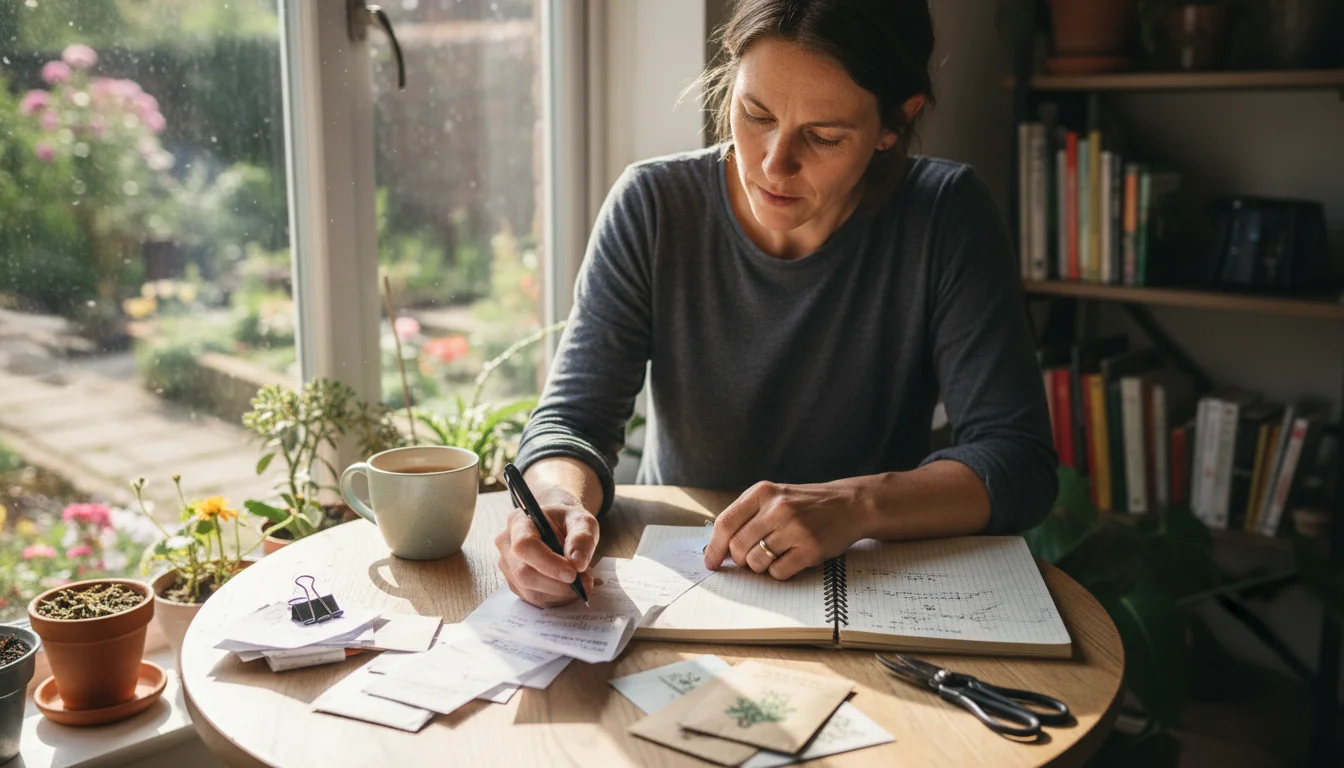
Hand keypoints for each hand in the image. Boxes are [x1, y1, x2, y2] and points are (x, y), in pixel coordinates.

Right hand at [494, 486, 599, 607]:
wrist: (560, 525)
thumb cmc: (568, 520)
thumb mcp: (582, 521)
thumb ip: (582, 539)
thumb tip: (577, 564)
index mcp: (518, 521)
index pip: (525, 546)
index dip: (548, 563)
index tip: (573, 573)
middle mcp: (506, 544)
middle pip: (524, 574)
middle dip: (558, 585)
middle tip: (586, 582)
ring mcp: (508, 566)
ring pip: (530, 591)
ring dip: (560, 594)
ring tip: (583, 582)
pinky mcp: (515, 583)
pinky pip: (534, 598)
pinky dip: (557, 598)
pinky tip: (572, 588)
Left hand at [703, 480, 871, 579]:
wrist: (849, 504)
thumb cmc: (806, 505)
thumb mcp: (775, 497)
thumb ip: (748, 516)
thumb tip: (718, 549)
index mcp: (762, 492)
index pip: (725, 523)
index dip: (714, 547)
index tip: (711, 562)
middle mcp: (777, 507)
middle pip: (738, 546)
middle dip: (740, 560)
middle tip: (751, 558)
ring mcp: (795, 528)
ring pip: (756, 562)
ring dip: (760, 566)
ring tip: (776, 555)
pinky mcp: (809, 548)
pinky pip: (778, 572)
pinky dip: (779, 572)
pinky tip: (791, 559)